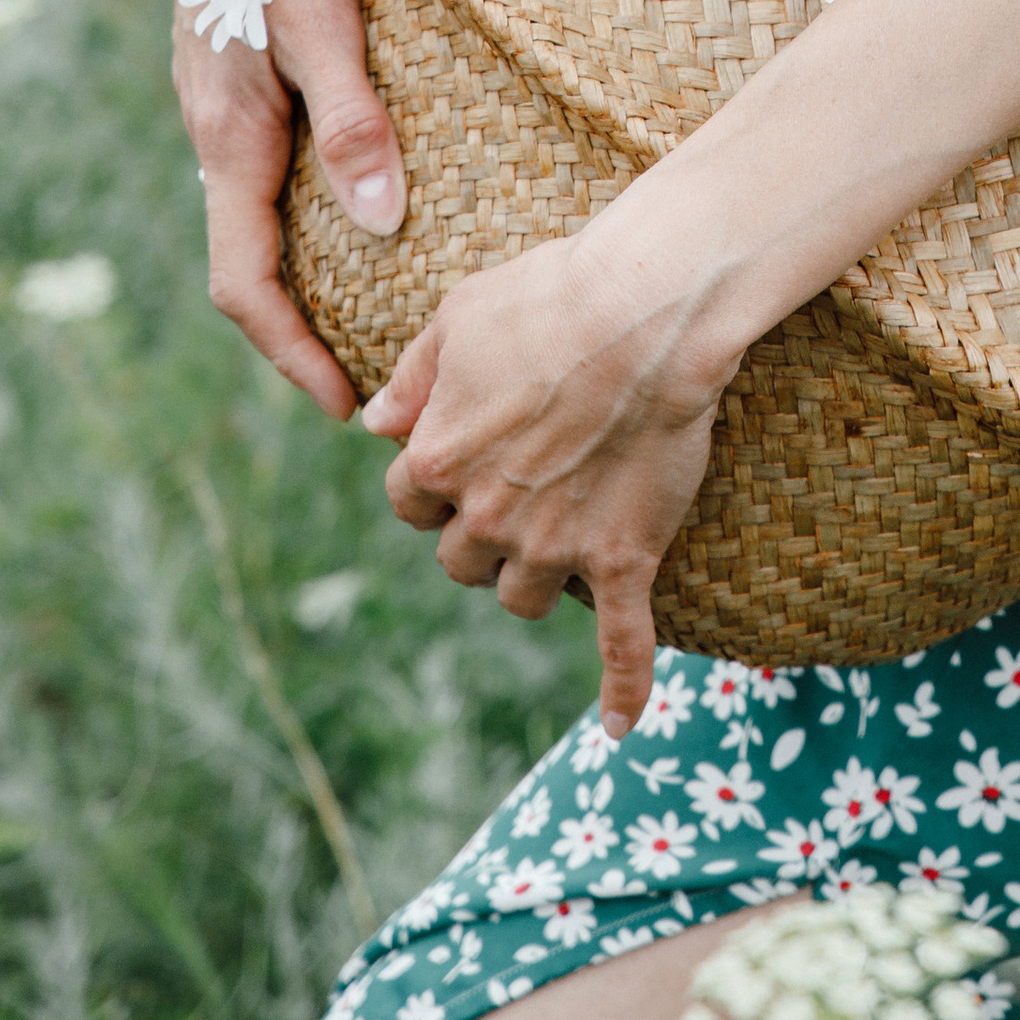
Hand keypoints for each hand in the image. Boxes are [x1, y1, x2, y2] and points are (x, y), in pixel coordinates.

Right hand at [152, 0, 408, 421]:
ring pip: (262, 206)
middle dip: (306, 326)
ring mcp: (227, 91)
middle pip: (253, 257)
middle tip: (379, 369)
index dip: (294, 355)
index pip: (245, 284)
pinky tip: (369, 192)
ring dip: (312, 264)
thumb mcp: (323, 11)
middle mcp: (217, 123)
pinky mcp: (247, 57)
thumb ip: (352, 115)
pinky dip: (312, 202)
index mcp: (229, 131)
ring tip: (385, 300)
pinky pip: (272, 157)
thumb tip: (381, 223)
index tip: (347, 408)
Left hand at [364, 220, 730, 738]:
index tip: (463, 455)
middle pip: (460, 559)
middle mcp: (486, 514)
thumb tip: (372, 423)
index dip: (432, 479)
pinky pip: (622, 642)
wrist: (648, 308)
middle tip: (519, 486)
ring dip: (531, 576)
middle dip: (479, 532)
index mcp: (439, 458)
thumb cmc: (549, 294)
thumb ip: (411, 377)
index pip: (408, 499)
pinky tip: (622, 725)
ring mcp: (555, 544)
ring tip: (559, 541)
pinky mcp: (621, 557)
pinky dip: (623, 688)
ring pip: (520, 598)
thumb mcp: (456, 316)